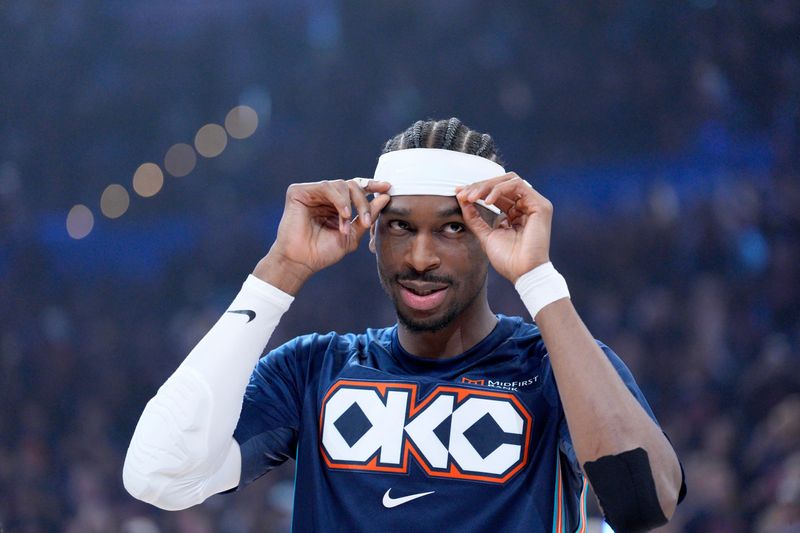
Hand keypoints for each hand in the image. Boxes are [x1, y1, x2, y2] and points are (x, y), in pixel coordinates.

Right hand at [254, 178, 391, 293]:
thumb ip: (367, 217)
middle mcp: (324, 196)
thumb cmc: (322, 253)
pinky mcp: (298, 192)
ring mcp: (311, 193)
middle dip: (362, 201)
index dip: (372, 185)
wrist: (302, 262)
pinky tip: (342, 214)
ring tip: (347, 223)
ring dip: (349, 204)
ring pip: (340, 184)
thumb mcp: (352, 235)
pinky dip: (338, 200)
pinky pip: (326, 186)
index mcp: (336, 205)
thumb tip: (385, 197)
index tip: (387, 187)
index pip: (355, 188)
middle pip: (351, 185)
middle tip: (365, 220)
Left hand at [455, 172, 551, 282]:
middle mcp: (526, 206)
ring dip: (487, 186)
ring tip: (472, 197)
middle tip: (463, 194)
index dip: (477, 190)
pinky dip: (499, 190)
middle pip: (502, 184)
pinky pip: (517, 185)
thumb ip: (475, 218)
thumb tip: (462, 199)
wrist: (522, 273)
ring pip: (509, 180)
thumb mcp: (485, 234)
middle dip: (480, 186)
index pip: (496, 193)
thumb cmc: (508, 259)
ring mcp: (535, 204)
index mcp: (516, 213)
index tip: (459, 193)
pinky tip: (486, 201)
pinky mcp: (540, 205)